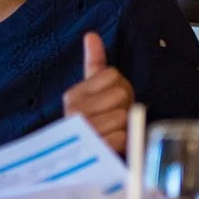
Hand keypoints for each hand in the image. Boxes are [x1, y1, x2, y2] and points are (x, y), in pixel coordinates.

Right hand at [62, 31, 135, 152]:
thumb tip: (91, 34)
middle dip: (125, 105)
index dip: (120, 87)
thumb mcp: (91, 92)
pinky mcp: (95, 148)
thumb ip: (93, 63)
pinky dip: (124, 142)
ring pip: (123, 115)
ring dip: (125, 125)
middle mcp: (74, 110)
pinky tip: (113, 145)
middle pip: (121, 92)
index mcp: (74, 94)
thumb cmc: (94, 123)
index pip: (112, 75)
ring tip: (113, 132)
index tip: (111, 100)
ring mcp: (83, 130)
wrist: (84, 163)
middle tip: (115, 117)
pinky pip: (124, 135)